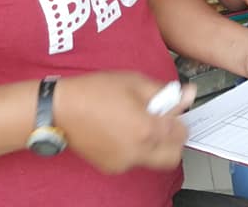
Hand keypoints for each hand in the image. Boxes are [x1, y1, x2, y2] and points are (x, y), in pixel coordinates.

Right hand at [53, 71, 194, 173]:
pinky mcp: (111, 166)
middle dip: (173, 139)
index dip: (180, 118)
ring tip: (137, 122)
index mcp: (147, 128)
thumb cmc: (94, 91)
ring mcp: (124, 162)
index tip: (174, 108)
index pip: (181, 132)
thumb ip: (163, 91)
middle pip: (173, 155)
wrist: (61, 109)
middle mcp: (138, 150)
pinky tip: (121, 130)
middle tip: (163, 122)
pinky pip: (133, 160)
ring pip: (153, 159)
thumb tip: (186, 94)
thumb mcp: (133, 81)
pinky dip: (135, 148)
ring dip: (154, 144)